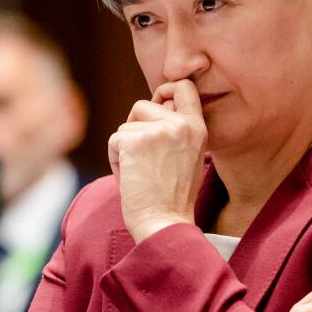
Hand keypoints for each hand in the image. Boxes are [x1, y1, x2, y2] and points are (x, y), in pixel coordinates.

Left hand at [108, 80, 206, 242]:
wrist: (165, 224)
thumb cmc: (172, 198)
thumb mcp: (187, 157)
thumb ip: (176, 131)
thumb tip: (155, 106)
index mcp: (198, 127)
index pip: (184, 87)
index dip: (164, 90)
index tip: (156, 104)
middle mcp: (181, 124)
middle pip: (143, 106)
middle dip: (135, 130)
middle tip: (145, 161)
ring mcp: (159, 131)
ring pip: (126, 126)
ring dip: (125, 149)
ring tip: (140, 173)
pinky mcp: (135, 141)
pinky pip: (114, 140)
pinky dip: (115, 160)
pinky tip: (131, 178)